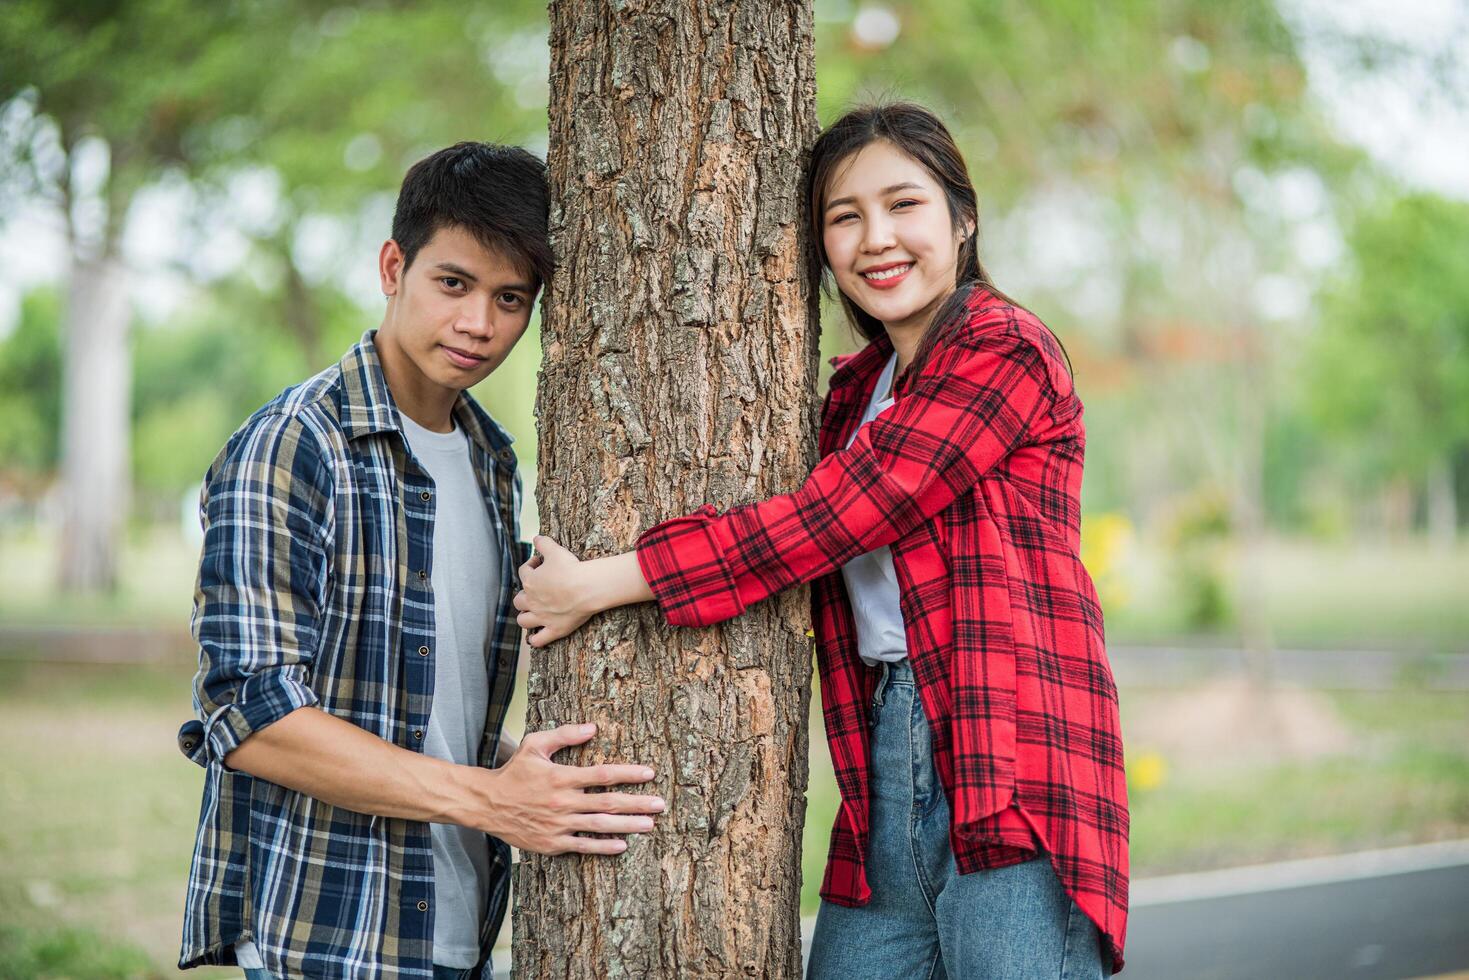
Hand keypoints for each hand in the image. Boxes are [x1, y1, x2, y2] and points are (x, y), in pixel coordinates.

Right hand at [467, 722, 663, 854]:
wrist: (487, 804)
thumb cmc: (514, 771)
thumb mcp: (535, 745)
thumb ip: (564, 735)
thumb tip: (593, 728)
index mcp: (561, 777)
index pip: (602, 774)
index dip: (628, 774)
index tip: (649, 773)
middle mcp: (563, 802)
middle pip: (608, 803)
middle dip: (637, 803)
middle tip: (660, 804)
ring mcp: (558, 825)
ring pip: (600, 826)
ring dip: (628, 825)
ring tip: (649, 824)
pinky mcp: (552, 843)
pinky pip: (583, 846)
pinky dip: (603, 847)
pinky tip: (622, 845)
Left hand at [514, 535, 596, 646]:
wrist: (587, 588)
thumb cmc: (571, 568)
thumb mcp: (556, 550)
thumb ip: (543, 543)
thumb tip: (536, 538)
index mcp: (530, 582)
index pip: (524, 572)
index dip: (531, 566)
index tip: (541, 562)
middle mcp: (532, 601)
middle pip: (519, 600)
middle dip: (524, 595)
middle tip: (537, 590)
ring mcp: (542, 617)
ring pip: (523, 621)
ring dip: (525, 617)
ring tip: (533, 613)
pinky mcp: (554, 629)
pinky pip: (539, 640)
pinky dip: (535, 640)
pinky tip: (535, 638)